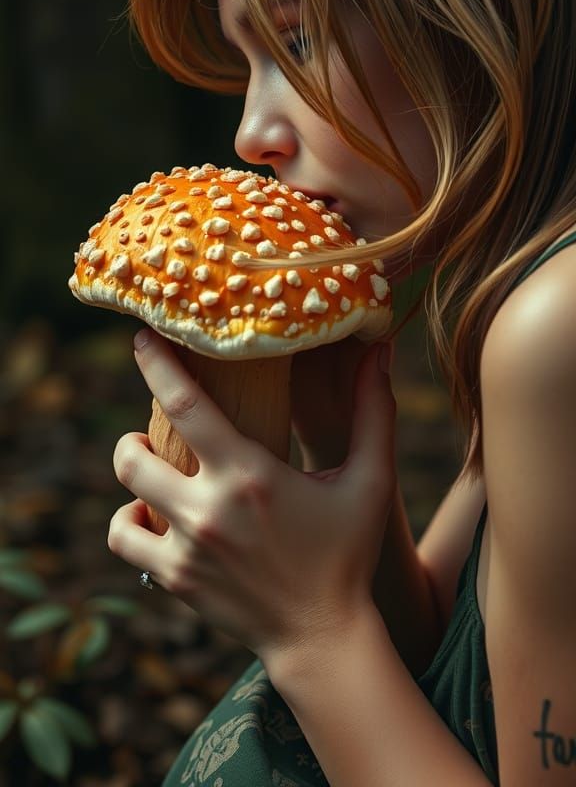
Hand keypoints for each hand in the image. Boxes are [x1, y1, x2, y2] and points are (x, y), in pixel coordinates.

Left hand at [108, 330, 396, 666]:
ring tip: (150, 466)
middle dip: (132, 430)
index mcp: (251, 474)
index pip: (185, 403)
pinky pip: (124, 541)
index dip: (155, 363)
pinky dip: (127, 523)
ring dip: (131, 471)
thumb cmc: (348, 553)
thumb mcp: (370, 481)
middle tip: (150, 426)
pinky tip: (148, 515)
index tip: (140, 336)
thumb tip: (380, 352)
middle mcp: (210, 509)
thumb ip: (374, 413)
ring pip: (125, 495)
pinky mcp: (174, 580)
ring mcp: (187, 548)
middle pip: (132, 452)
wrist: (323, 636)